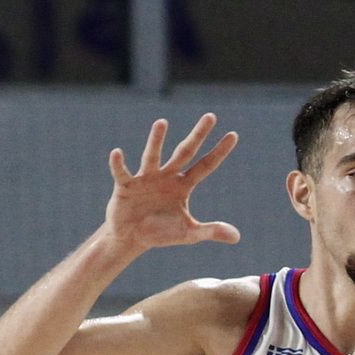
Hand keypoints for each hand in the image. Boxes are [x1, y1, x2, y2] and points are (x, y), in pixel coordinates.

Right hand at [104, 114, 240, 251]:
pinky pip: (122, 173)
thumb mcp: (188, 234)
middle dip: (198, 135)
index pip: (205, 165)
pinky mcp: (125, 186)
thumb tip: (237, 237)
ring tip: (162, 122)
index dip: (219, 152)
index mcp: (183, 185)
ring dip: (156, 140)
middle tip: (211, 116)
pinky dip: (118, 164)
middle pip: (185, 152)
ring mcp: (146, 179)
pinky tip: (117, 153)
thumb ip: (211, 231)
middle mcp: (166, 176)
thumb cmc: (161, 232)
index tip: (233, 135)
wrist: (132, 238)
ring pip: (153, 156)